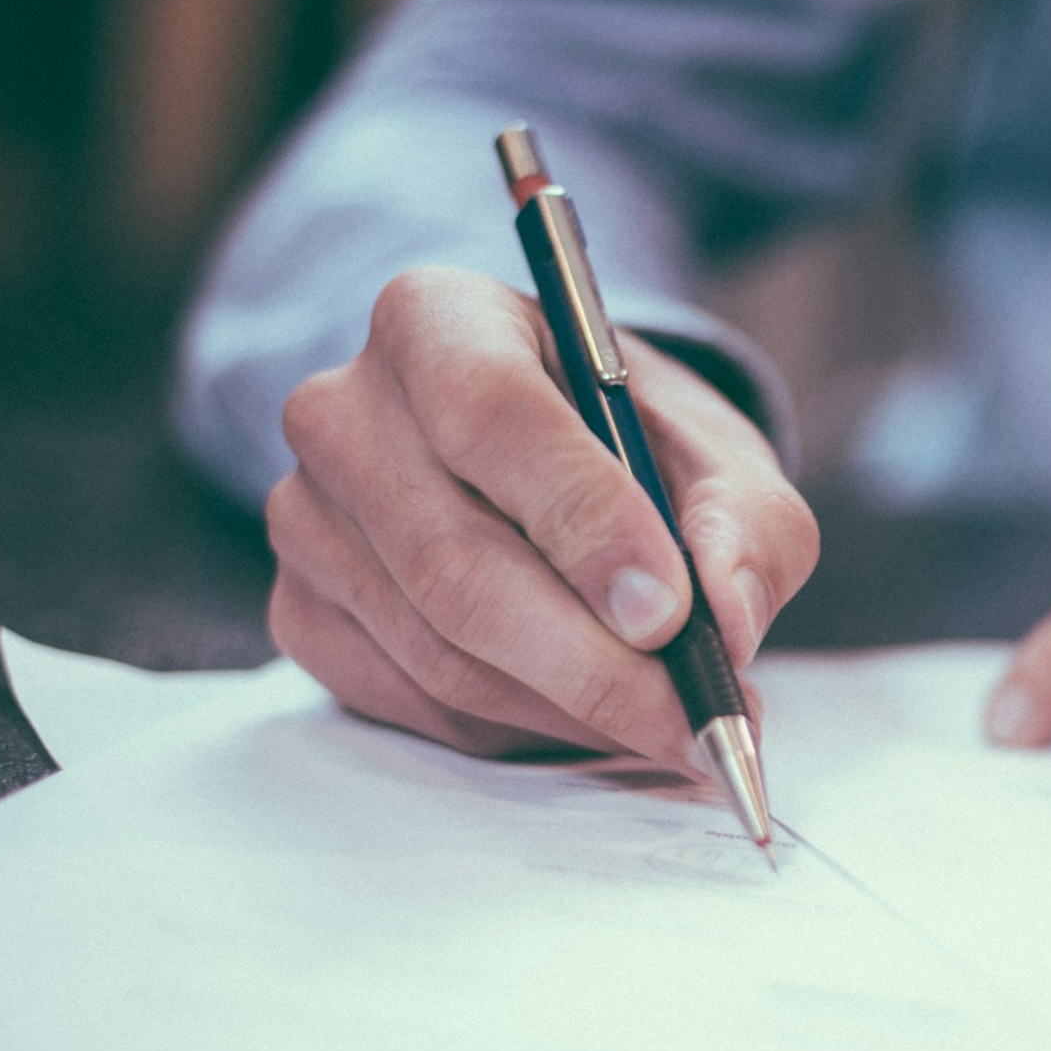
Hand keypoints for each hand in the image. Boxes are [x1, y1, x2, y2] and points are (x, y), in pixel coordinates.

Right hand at [266, 266, 817, 761]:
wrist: (556, 469)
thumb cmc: (635, 448)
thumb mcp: (720, 456)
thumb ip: (748, 523)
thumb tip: (728, 618)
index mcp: (438, 320)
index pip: (490, 414)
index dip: (583, 521)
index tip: (669, 613)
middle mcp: (344, 410)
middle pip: (454, 562)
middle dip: (592, 662)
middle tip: (693, 719)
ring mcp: (307, 518)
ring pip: (439, 651)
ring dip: (569, 709)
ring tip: (668, 724)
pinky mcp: (303, 611)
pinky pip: (413, 702)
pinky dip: (518, 729)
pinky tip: (587, 715)